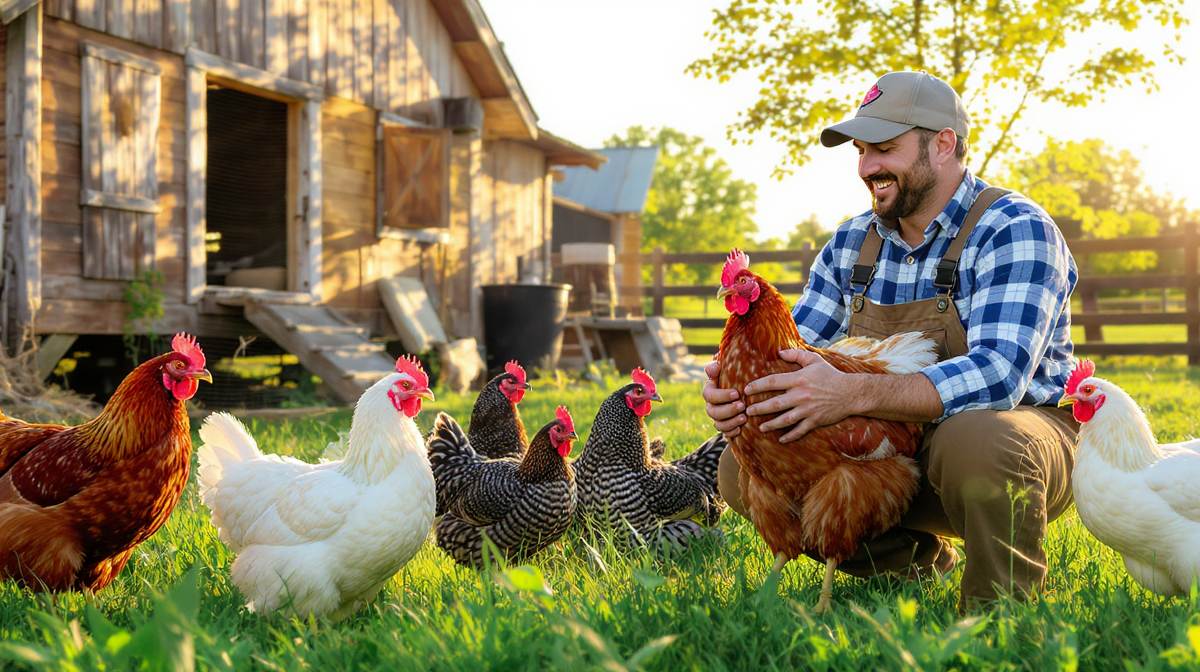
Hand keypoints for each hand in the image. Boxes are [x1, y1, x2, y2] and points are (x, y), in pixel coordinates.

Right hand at [702, 357, 746, 437]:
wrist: (742, 389)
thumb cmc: (734, 375)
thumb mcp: (726, 368)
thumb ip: (718, 365)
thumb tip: (715, 365)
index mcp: (710, 390)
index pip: (709, 395)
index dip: (722, 396)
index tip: (736, 393)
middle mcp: (711, 405)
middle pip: (713, 412)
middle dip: (728, 410)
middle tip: (742, 405)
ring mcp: (717, 417)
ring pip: (718, 424)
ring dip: (731, 422)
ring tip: (744, 418)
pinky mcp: (724, 426)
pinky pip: (724, 433)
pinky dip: (731, 432)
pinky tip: (740, 429)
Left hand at [743, 348, 859, 442]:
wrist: (851, 393)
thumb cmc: (831, 375)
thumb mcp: (815, 360)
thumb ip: (796, 354)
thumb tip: (779, 351)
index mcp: (799, 379)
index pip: (773, 382)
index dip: (758, 386)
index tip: (746, 389)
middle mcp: (801, 395)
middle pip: (775, 404)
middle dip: (759, 408)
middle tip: (747, 411)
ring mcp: (808, 410)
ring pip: (784, 420)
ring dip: (771, 425)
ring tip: (760, 428)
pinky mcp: (815, 421)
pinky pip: (799, 431)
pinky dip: (789, 436)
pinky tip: (780, 439)